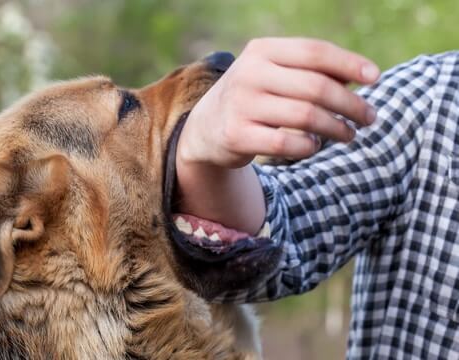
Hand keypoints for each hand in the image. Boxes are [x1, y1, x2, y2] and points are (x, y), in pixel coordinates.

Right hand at [179, 37, 379, 167]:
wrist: (206, 127)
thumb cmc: (255, 96)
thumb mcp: (275, 74)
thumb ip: (312, 71)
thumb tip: (364, 76)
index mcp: (262, 51)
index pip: (314, 52)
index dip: (350, 64)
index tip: (376, 78)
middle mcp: (249, 74)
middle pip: (316, 87)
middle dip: (351, 104)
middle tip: (369, 117)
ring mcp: (241, 105)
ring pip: (306, 117)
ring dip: (336, 128)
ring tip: (349, 134)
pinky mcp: (237, 135)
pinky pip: (288, 143)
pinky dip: (309, 146)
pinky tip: (314, 145)